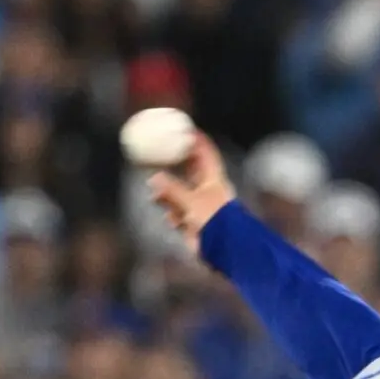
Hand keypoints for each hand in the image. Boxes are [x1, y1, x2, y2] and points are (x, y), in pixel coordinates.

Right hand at [145, 131, 237, 255]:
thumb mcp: (191, 202)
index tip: (185, 128)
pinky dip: (173, 214)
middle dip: (175, 163)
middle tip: (158, 153)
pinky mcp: (195, 223)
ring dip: (168, 193)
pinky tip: (172, 219)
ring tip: (156, 195)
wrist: (225, 250)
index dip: (196, 141)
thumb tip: (153, 179)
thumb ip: (172, 190)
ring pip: (180, 193)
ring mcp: (201, 207)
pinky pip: (178, 214)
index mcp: (214, 180)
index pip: (205, 154)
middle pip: (190, 171)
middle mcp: (208, 191)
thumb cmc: (214, 221)